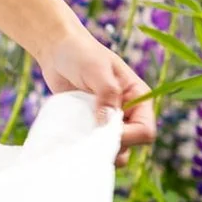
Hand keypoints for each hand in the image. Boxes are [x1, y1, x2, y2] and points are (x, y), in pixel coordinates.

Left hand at [36, 23, 156, 157]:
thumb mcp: (96, 69)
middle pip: (131, 144)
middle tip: (89, 138)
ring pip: (113, 150)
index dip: (128, 136)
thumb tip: (107, 124)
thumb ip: (107, 94)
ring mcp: (108, 121)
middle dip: (112, 147)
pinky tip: (72, 140)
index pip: (145, 130)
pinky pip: (93, 145)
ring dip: (98, 150)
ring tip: (80, 139)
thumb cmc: (81, 53)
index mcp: (138, 98)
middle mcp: (127, 113)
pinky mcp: (91, 125)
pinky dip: (85, 147)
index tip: (103, 131)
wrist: (57, 51)